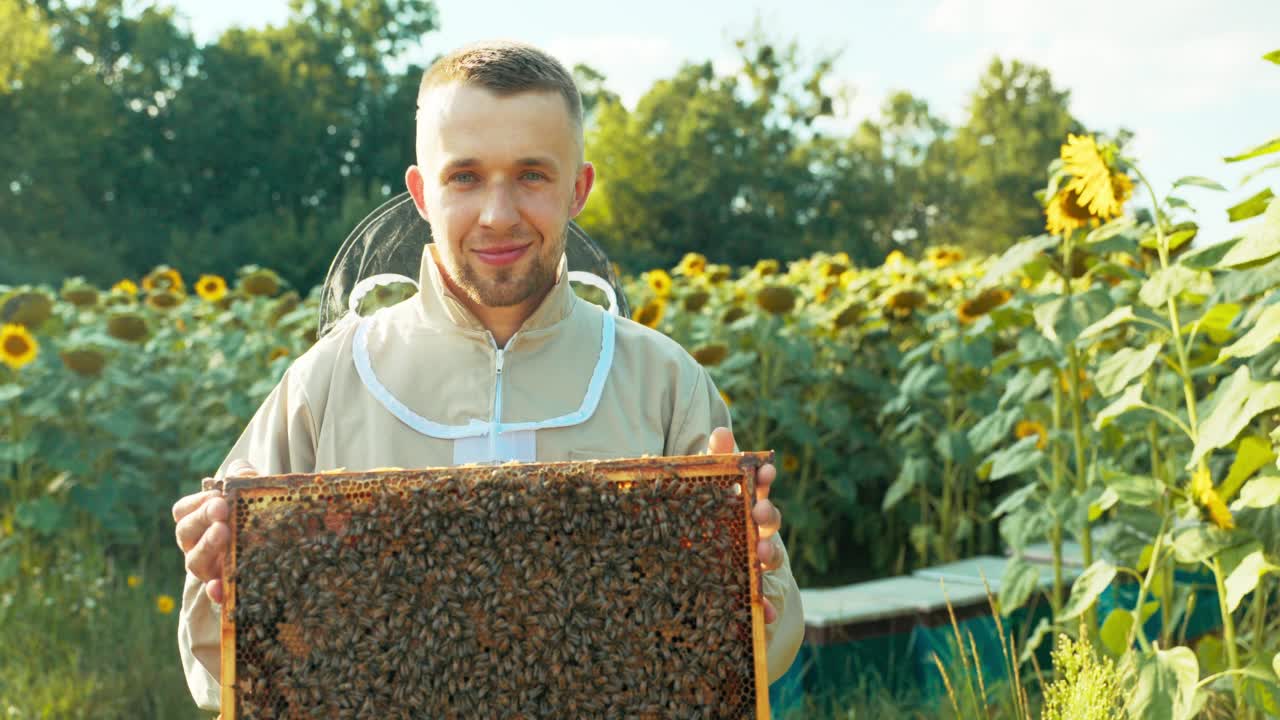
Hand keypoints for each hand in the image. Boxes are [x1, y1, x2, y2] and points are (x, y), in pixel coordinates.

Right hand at [172, 459, 257, 603]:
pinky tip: (219, 587)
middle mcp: (197, 545)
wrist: (284, 548)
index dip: (196, 502)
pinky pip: (214, 593)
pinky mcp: (225, 587)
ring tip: (224, 532)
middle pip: (185, 533)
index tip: (218, 494)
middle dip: (202, 518)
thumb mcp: (253, 494)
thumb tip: (241, 471)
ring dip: (206, 546)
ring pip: (195, 561)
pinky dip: (214, 591)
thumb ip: (246, 477)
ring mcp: (209, 568)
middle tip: (221, 508)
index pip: (183, 511)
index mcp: (199, 521)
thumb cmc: (258, 514)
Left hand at [708, 427, 781, 623]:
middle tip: (758, 510)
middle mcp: (754, 534)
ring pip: (771, 556)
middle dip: (767, 513)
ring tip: (760, 553)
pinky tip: (764, 611)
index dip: (763, 477)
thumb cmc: (696, 536)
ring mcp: (757, 565)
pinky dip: (766, 607)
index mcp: (740, 508)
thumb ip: (699, 472)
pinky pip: (763, 603)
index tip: (765, 467)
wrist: (700, 594)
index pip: (756, 487)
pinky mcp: (754, 596)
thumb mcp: (691, 503)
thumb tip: (699, 436)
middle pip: (769, 520)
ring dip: (769, 552)